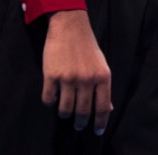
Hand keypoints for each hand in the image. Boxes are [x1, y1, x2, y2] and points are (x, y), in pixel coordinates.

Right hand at [41, 10, 111, 135]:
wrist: (70, 26)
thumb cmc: (88, 47)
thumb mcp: (101, 65)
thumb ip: (103, 87)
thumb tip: (109, 108)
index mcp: (102, 77)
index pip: (103, 107)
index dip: (100, 123)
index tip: (97, 131)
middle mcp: (86, 79)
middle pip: (83, 111)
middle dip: (81, 122)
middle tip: (79, 125)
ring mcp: (68, 78)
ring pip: (65, 109)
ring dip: (65, 113)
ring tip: (65, 111)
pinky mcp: (51, 76)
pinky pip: (48, 99)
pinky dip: (50, 102)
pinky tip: (53, 97)